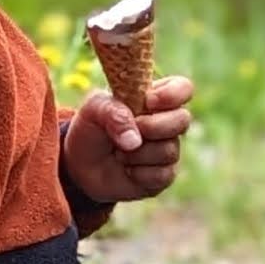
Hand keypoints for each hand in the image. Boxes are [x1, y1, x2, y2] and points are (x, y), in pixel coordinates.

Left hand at [63, 75, 195, 207]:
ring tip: (119, 153)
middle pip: (183, 119)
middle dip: (153, 126)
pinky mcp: (164, 175)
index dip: (173, 94)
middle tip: (131, 129)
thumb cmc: (92, 129)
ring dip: (137, 154)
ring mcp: (167, 149)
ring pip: (169, 150)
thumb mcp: (93, 110)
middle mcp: (166, 122)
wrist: (81, 165)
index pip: (182, 88)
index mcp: (154, 98)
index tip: (149, 102)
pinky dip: (138, 173)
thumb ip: (113, 112)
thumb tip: (135, 140)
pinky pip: (162, 174)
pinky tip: (127, 170)